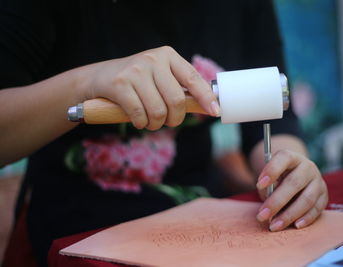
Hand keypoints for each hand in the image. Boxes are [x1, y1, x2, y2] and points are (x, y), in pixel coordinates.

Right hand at [84, 46, 219, 129]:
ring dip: (156, 124)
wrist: (99, 78)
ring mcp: (136, 71)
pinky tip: (137, 120)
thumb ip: (179, 87)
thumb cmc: (137, 82)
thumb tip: (208, 105)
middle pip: (176, 100)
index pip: (193, 78)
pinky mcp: (120, 84)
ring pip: (158, 111)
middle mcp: (153, 59)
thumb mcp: (159, 77)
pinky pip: (139, 114)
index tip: (215, 111)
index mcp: (167, 55)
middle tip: (168, 122)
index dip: (205, 97)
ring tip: (150, 121)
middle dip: (174, 119)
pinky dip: (141, 123)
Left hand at [255, 149, 327, 230]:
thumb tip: (268, 205)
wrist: (297, 176)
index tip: (259, 185)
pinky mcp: (324, 195)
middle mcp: (307, 167)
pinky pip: (317, 209)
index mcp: (292, 158)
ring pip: (307, 199)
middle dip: (276, 202)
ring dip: (289, 215)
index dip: (272, 171)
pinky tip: (295, 225)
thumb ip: (268, 187)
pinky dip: (306, 218)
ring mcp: (318, 181)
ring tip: (274, 225)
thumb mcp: (272, 177)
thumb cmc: (279, 178)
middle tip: (262, 215)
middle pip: (294, 183)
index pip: (284, 158)